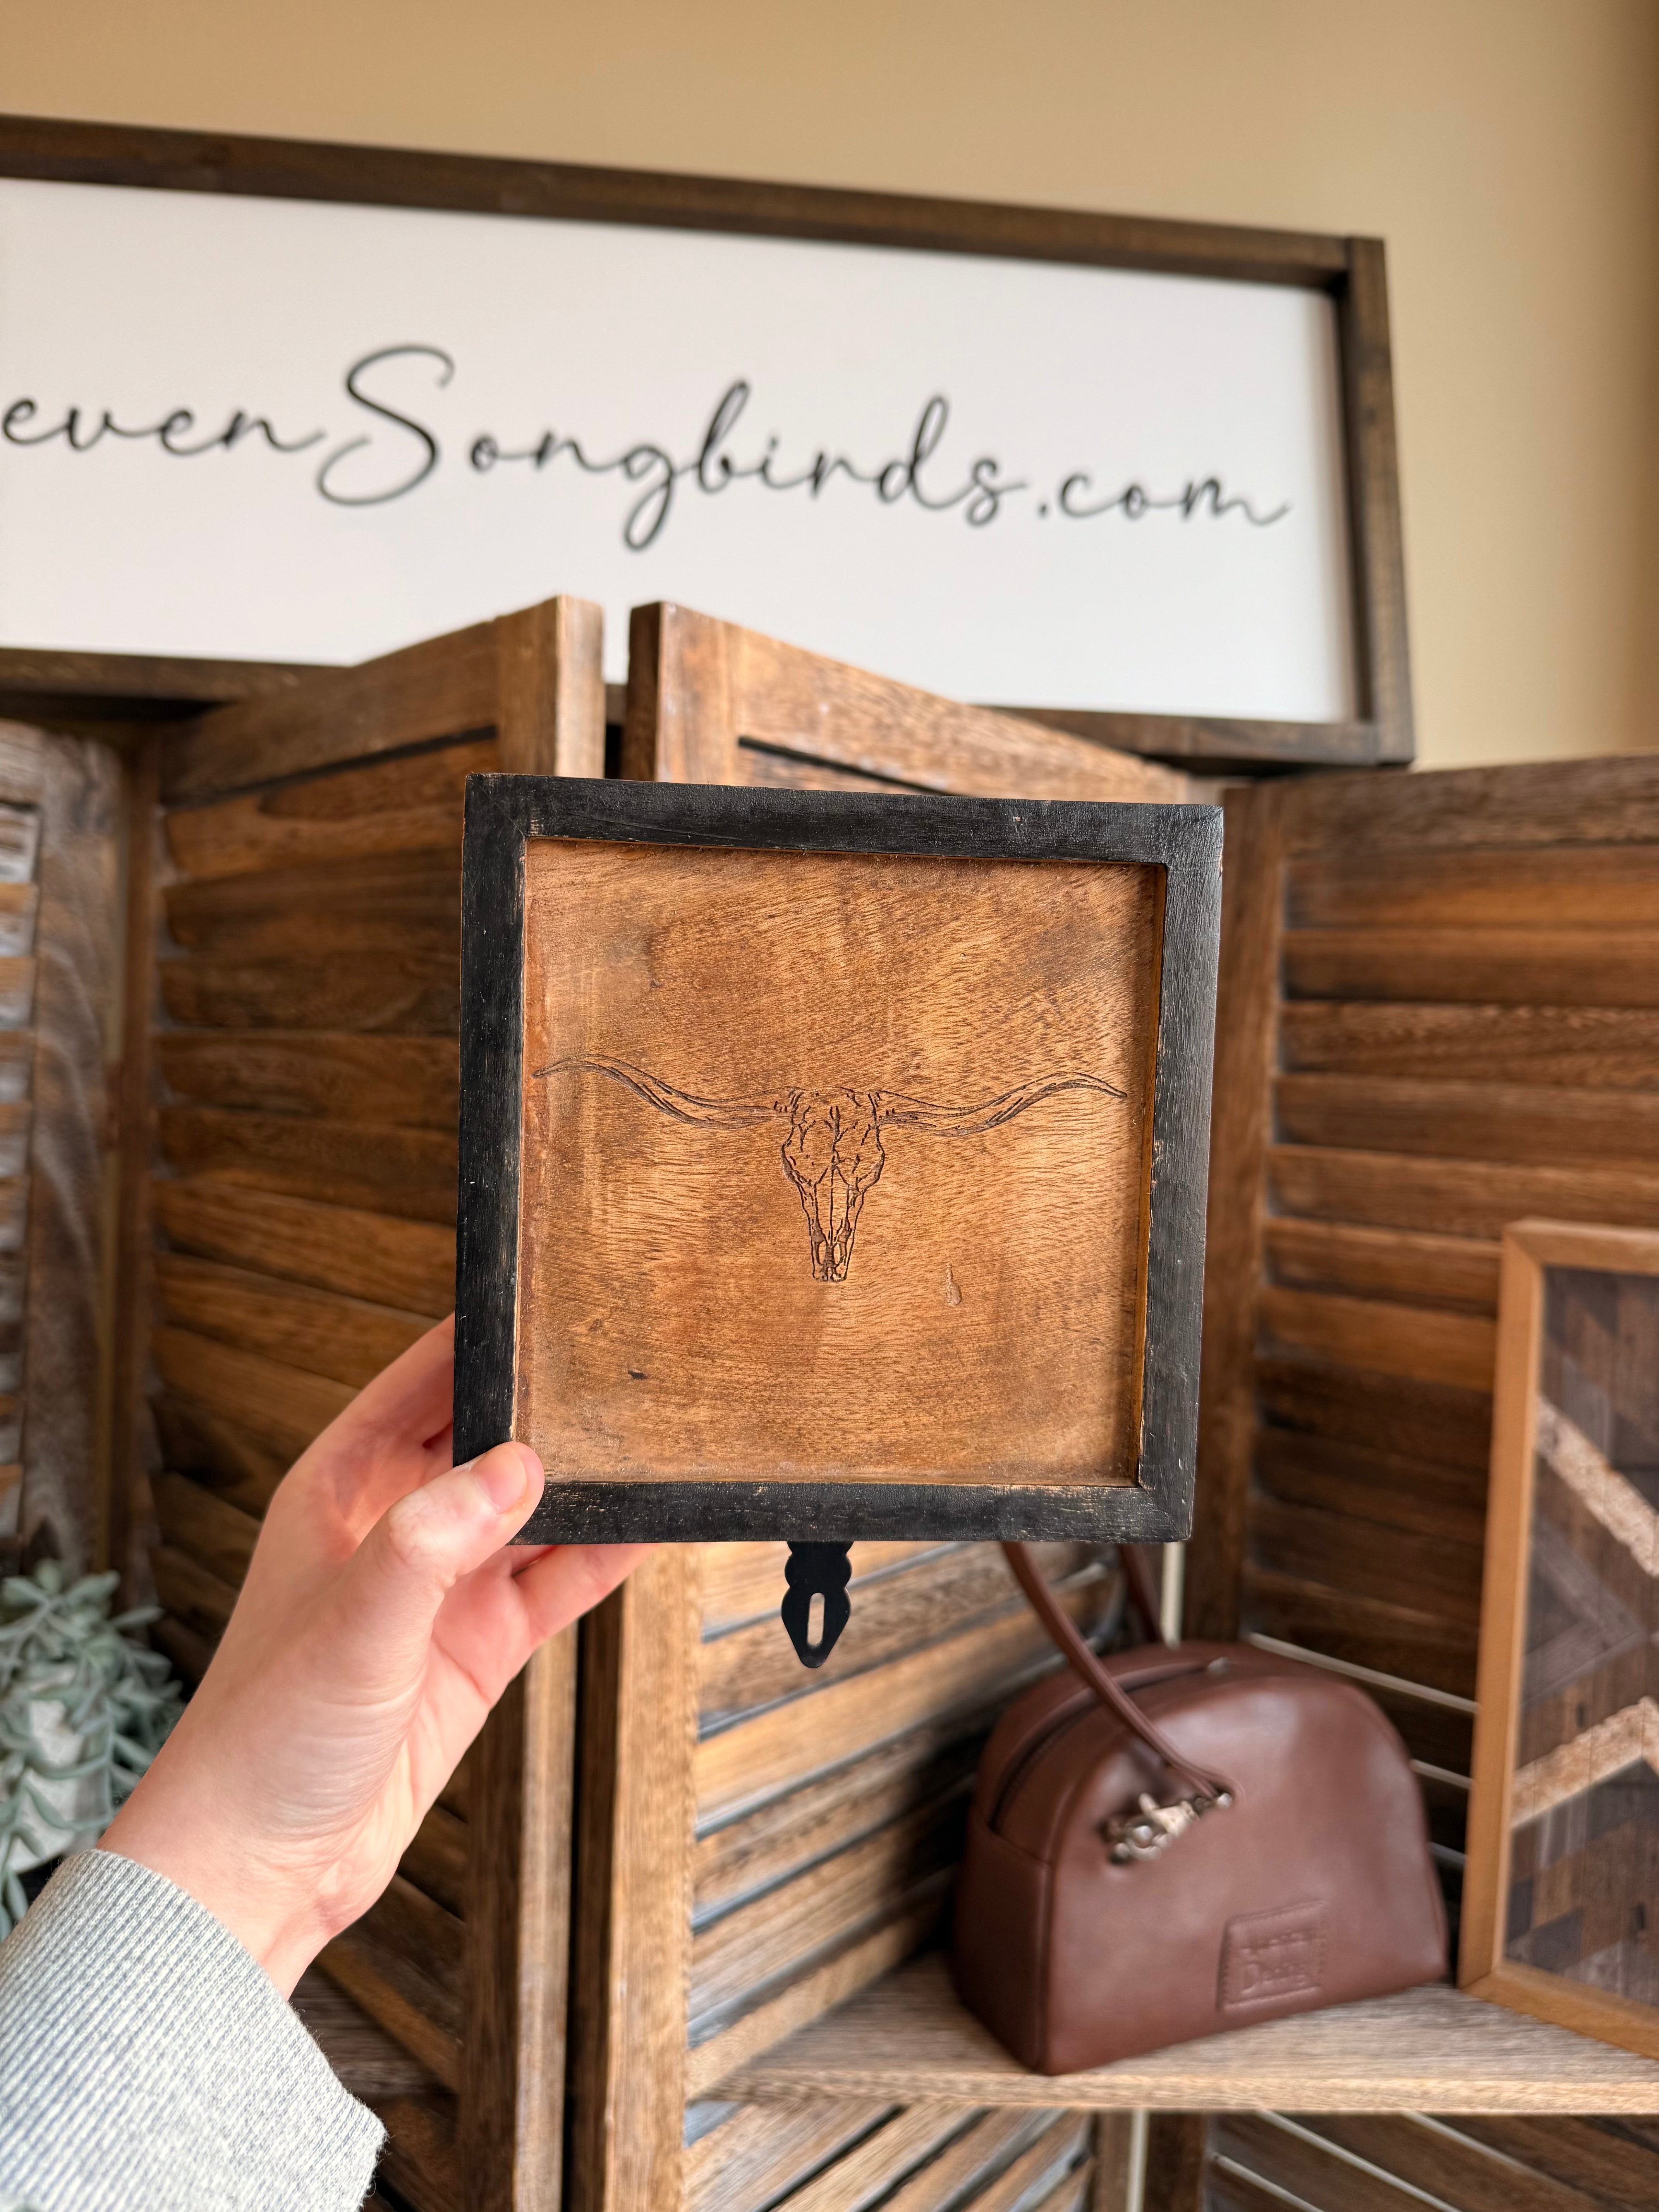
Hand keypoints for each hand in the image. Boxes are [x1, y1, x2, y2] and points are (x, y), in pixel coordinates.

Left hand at [103, 1317, 648, 1994]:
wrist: (260, 1866)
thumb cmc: (266, 1735)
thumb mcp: (354, 1619)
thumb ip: (434, 1537)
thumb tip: (519, 1464)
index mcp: (341, 1488)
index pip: (422, 1381)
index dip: (483, 1336)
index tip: (548, 1293)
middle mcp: (397, 1527)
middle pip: (488, 1438)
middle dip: (550, 1405)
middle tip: (625, 1364)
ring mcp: (442, 1590)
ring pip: (534, 1510)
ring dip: (589, 1482)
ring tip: (657, 1439)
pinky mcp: (479, 1649)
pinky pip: (556, 1582)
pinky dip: (603, 1555)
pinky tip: (652, 1526)